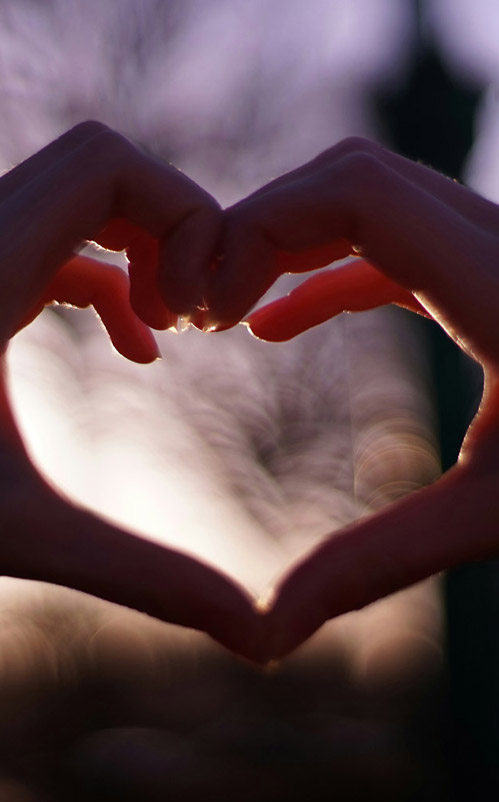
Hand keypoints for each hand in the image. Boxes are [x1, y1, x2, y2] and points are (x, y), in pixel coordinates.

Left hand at [0, 122, 263, 661]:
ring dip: (141, 254)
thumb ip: (143, 577)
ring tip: (175, 338)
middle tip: (197, 325)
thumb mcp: (18, 533)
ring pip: (76, 197)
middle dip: (171, 230)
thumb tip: (255, 637)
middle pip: (99, 165)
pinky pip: (55, 241)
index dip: (182, 215)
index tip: (202, 319)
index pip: (104, 164)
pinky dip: (109, 277)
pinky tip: (139, 354)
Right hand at [206, 137, 498, 656]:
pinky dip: (327, 273)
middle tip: (200, 310)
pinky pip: (392, 246)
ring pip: (373, 201)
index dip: (263, 227)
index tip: (213, 313)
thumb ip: (378, 563)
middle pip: (354, 179)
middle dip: (263, 228)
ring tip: (223, 314)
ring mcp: (497, 252)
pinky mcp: (488, 276)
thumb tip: (270, 635)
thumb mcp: (495, 519)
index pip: (359, 194)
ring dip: (291, 244)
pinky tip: (277, 324)